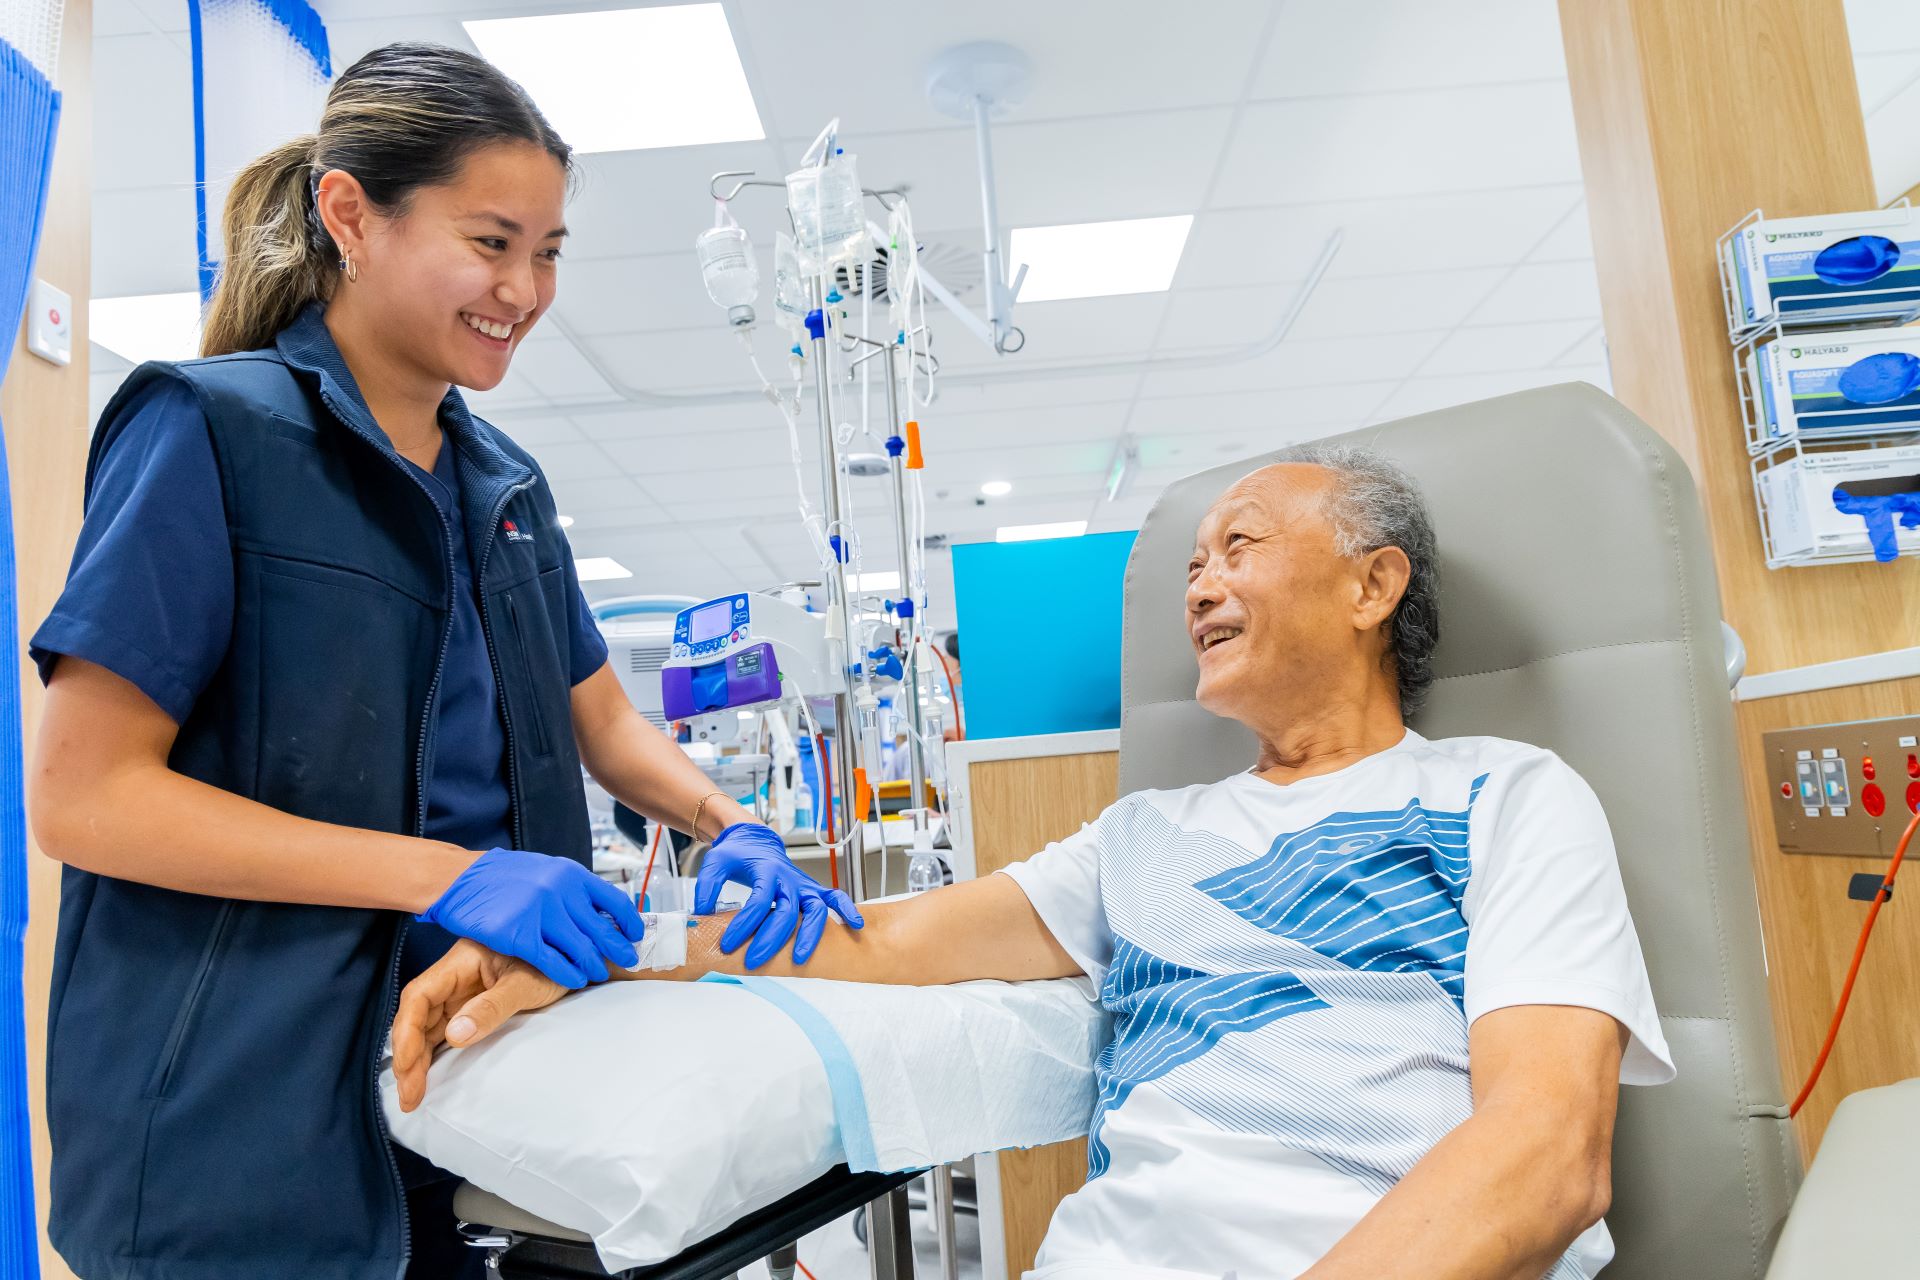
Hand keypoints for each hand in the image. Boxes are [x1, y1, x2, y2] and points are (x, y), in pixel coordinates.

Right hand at [391, 939, 566, 1112]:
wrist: (579, 959)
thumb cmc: (556, 963)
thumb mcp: (527, 984)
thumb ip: (493, 1007)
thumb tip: (455, 1035)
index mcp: (462, 960)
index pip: (420, 994)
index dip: (407, 1031)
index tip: (407, 1066)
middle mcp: (455, 976)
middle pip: (418, 1015)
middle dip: (409, 1055)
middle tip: (409, 1096)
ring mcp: (462, 992)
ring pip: (428, 1027)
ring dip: (418, 1060)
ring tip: (414, 1096)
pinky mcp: (472, 1007)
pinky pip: (445, 1031)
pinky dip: (434, 1054)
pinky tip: (429, 1077)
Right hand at [418, 847, 644, 987]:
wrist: (462, 878)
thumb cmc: (503, 876)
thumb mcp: (545, 871)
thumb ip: (571, 888)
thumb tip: (600, 907)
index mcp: (570, 874)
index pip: (614, 901)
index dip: (628, 923)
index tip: (634, 935)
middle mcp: (560, 892)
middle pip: (602, 929)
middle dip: (617, 949)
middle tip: (627, 961)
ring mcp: (541, 913)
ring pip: (581, 949)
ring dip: (594, 965)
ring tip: (598, 974)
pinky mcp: (520, 935)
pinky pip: (553, 961)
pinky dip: (568, 974)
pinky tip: (574, 980)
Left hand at [695, 822, 863, 968]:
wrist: (754, 839)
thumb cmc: (736, 854)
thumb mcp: (714, 863)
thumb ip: (706, 887)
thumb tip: (702, 915)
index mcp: (766, 871)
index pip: (758, 902)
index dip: (743, 925)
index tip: (727, 944)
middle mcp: (789, 879)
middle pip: (787, 913)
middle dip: (771, 940)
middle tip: (753, 962)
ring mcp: (803, 885)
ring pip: (815, 909)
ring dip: (810, 934)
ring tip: (801, 959)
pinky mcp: (810, 889)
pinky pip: (835, 898)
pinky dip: (847, 909)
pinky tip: (855, 926)